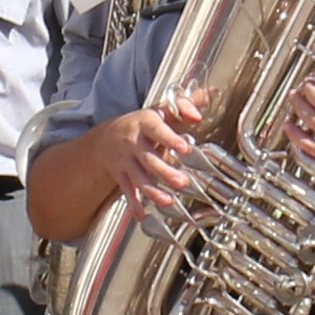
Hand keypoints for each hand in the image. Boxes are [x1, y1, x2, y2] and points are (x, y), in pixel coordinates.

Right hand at [91, 89, 204, 205]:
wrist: (106, 139)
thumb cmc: (142, 124)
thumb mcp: (160, 110)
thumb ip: (184, 105)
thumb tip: (207, 99)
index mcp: (145, 123)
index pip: (157, 130)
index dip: (170, 139)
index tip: (185, 148)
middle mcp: (133, 142)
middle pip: (149, 159)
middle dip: (165, 172)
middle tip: (182, 182)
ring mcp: (125, 161)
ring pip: (138, 178)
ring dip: (153, 191)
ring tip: (168, 201)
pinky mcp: (121, 176)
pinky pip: (127, 191)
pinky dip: (134, 204)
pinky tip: (142, 215)